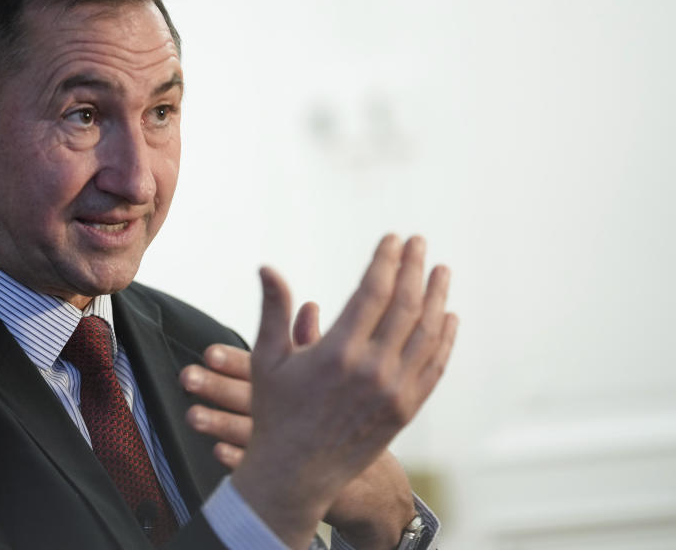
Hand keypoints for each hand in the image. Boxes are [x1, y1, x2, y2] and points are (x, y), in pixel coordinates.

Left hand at [181, 345, 415, 548]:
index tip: (209, 353)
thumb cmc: (344, 414)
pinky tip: (218, 452)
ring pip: (246, 431)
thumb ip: (312, 341)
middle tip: (189, 377)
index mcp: (297, 384)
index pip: (260, 367)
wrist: (369, 479)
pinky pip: (255, 466)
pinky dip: (237, 458)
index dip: (234, 360)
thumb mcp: (332, 374)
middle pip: (248, 396)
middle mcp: (290, 412)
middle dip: (217, 387)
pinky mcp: (283, 474)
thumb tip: (307, 305)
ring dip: (219, 423)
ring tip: (193, 415)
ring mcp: (286, 446)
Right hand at [195, 236, 454, 548]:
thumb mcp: (267, 358)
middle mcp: (372, 370)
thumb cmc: (275, 413)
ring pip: (427, 333)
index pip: (373, 291)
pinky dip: (445, 339)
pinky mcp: (405, 411)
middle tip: (419, 242)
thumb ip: (273, 309)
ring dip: (438, 298)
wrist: (295, 475)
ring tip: (441, 271)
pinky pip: (434, 367)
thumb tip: (267, 267)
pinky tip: (449, 318)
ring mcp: (394, 392)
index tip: (392, 239)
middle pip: (406, 305)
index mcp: (337, 352)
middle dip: (414, 268)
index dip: (386, 261)